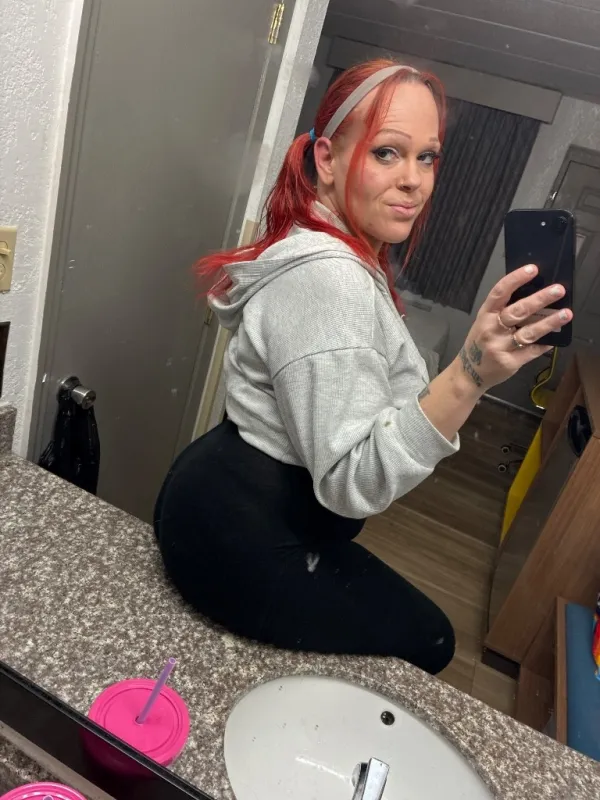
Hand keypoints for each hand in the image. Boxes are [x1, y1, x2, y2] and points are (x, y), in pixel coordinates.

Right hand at [453, 264, 572, 392]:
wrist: (469, 373)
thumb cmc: (480, 343)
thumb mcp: (484, 323)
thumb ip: (502, 311)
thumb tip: (533, 295)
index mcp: (485, 315)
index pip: (500, 292)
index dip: (516, 279)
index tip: (533, 269)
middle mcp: (491, 329)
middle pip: (518, 311)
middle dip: (540, 299)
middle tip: (558, 290)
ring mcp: (500, 347)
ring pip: (528, 332)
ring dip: (549, 322)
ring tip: (566, 314)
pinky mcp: (510, 362)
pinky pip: (532, 351)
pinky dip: (545, 344)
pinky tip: (555, 339)